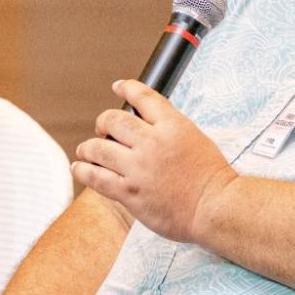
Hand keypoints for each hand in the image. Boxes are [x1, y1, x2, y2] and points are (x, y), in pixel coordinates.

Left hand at [70, 79, 236, 244]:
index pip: (143, 97)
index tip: (118, 87)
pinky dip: (84, 171)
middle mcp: (152, 142)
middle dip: (103, 121)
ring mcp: (139, 168)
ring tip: (84, 150)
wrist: (215, 208)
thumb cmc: (211, 177)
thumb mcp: (195, 139)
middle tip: (101, 128)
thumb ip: (169, 129)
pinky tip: (79, 168)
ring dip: (87, 147)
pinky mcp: (129, 192)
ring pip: (98, 148)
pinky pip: (96, 178)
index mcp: (173, 126)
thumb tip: (146, 124)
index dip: (127, 88)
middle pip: (113, 120)